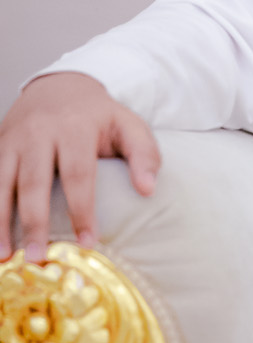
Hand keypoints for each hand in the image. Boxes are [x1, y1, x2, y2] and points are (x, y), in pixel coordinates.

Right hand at [0, 73, 158, 261]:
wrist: (59, 84)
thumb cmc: (98, 115)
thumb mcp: (128, 125)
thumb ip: (144, 154)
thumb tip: (148, 190)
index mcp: (74, 128)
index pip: (78, 174)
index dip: (82, 210)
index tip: (88, 242)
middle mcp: (38, 133)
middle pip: (34, 183)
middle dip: (35, 222)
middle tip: (38, 258)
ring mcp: (12, 140)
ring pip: (2, 184)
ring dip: (0, 222)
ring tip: (5, 256)